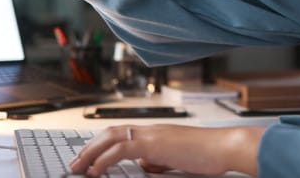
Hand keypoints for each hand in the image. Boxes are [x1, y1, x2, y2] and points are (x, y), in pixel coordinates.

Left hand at [69, 124, 264, 176]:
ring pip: (111, 137)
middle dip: (89, 147)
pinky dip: (104, 159)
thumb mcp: (177, 159)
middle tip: (74, 162)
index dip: (101, 144)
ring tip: (77, 166)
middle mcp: (151, 130)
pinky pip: (121, 149)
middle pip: (110, 132)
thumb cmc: (208, 154)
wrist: (225, 147)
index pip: (121, 133)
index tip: (87, 157)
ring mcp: (152, 135)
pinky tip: (95, 169)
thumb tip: (145, 165)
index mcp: (155, 133)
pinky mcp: (155, 144)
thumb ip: (159, 160)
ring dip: (90, 152)